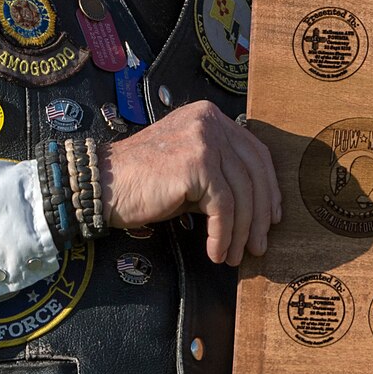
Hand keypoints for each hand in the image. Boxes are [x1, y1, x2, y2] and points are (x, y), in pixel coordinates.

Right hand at [99, 101, 280, 265]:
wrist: (101, 186)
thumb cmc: (142, 184)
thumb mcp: (188, 172)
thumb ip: (220, 177)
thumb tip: (257, 210)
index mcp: (209, 116)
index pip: (254, 152)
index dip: (268, 187)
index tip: (271, 217)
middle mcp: (209, 120)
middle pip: (254, 171)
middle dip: (260, 214)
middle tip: (259, 245)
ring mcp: (204, 138)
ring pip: (241, 192)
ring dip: (241, 231)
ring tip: (234, 256)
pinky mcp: (197, 163)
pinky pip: (223, 205)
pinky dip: (223, 233)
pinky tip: (215, 251)